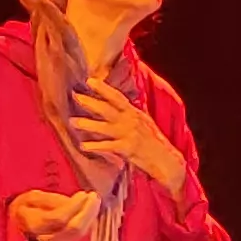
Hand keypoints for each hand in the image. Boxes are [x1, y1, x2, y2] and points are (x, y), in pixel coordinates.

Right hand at [8, 187, 98, 240]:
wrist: (19, 225)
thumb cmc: (25, 207)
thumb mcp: (32, 198)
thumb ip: (49, 200)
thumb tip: (72, 202)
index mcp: (33, 223)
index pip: (57, 218)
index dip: (73, 207)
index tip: (83, 193)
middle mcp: (45, 237)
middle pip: (71, 230)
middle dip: (86, 212)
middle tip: (94, 196)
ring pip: (78, 235)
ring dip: (90, 217)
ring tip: (96, 201)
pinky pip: (79, 235)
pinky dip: (88, 222)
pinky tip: (93, 211)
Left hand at [72, 78, 186, 194]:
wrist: (167, 160)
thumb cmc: (153, 142)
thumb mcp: (143, 122)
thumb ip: (129, 114)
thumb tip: (116, 104)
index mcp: (135, 113)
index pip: (117, 97)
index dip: (103, 88)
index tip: (90, 81)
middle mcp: (131, 121)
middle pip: (108, 109)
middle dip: (91, 102)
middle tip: (75, 96)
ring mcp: (129, 135)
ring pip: (105, 127)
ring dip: (88, 124)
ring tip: (73, 122)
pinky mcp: (128, 149)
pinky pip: (108, 146)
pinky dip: (95, 146)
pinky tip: (83, 145)